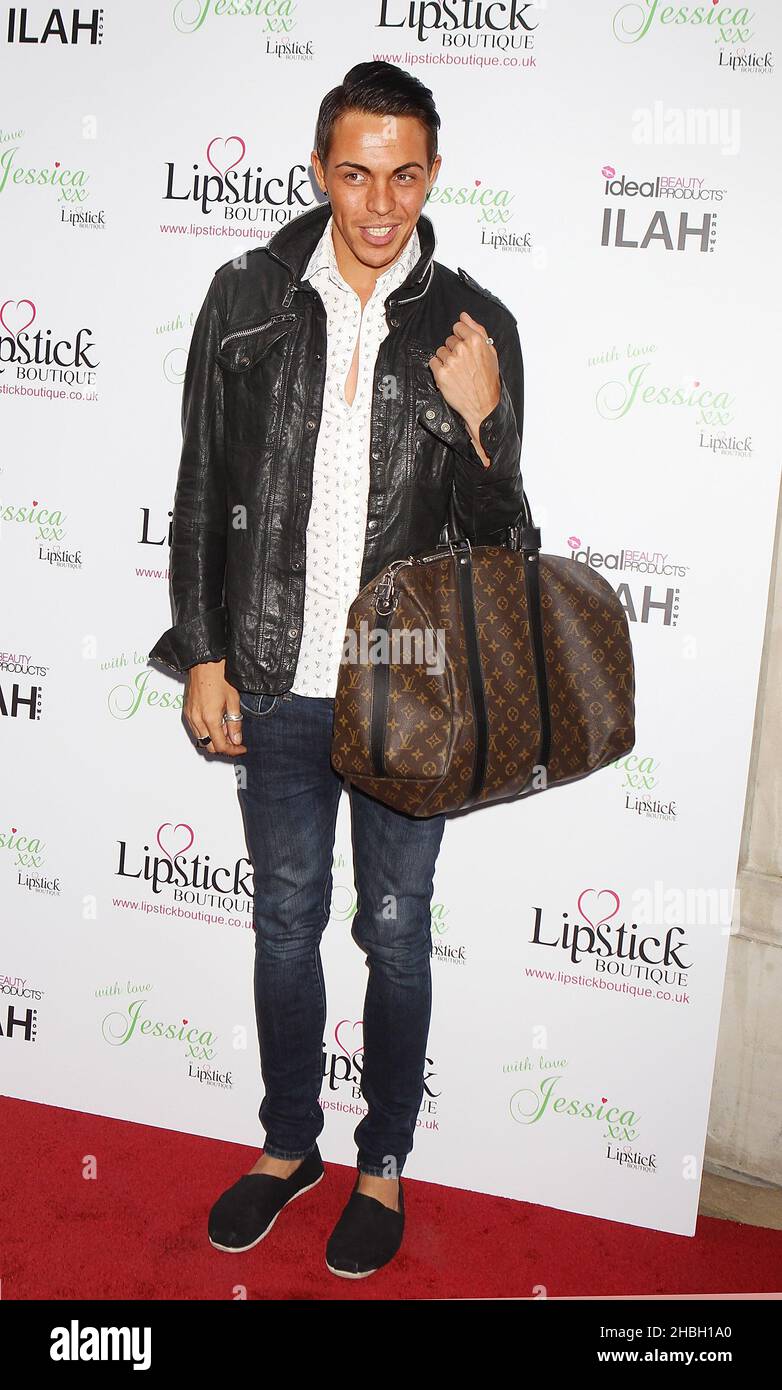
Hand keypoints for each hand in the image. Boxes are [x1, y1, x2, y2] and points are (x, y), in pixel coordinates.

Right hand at [183, 658, 246, 755]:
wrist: (204, 661)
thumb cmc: (219, 674)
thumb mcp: (233, 700)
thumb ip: (235, 722)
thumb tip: (236, 739)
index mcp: (210, 718)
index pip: (221, 745)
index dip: (233, 750)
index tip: (241, 748)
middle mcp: (197, 719)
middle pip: (209, 746)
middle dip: (224, 747)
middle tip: (236, 741)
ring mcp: (190, 715)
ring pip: (201, 739)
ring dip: (214, 740)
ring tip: (227, 731)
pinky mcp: (186, 711)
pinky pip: (195, 730)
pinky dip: (206, 732)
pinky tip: (216, 724)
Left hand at [427, 311, 500, 467]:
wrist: (483, 405)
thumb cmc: (488, 380)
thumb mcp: (490, 352)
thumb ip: (477, 330)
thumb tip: (464, 316)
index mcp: (475, 341)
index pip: (458, 326)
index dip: (460, 337)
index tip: (464, 347)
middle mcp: (462, 349)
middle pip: (449, 340)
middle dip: (454, 350)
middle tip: (463, 364)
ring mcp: (451, 362)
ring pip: (440, 351)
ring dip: (446, 360)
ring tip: (457, 371)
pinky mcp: (441, 374)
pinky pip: (433, 362)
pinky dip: (438, 369)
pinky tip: (449, 376)